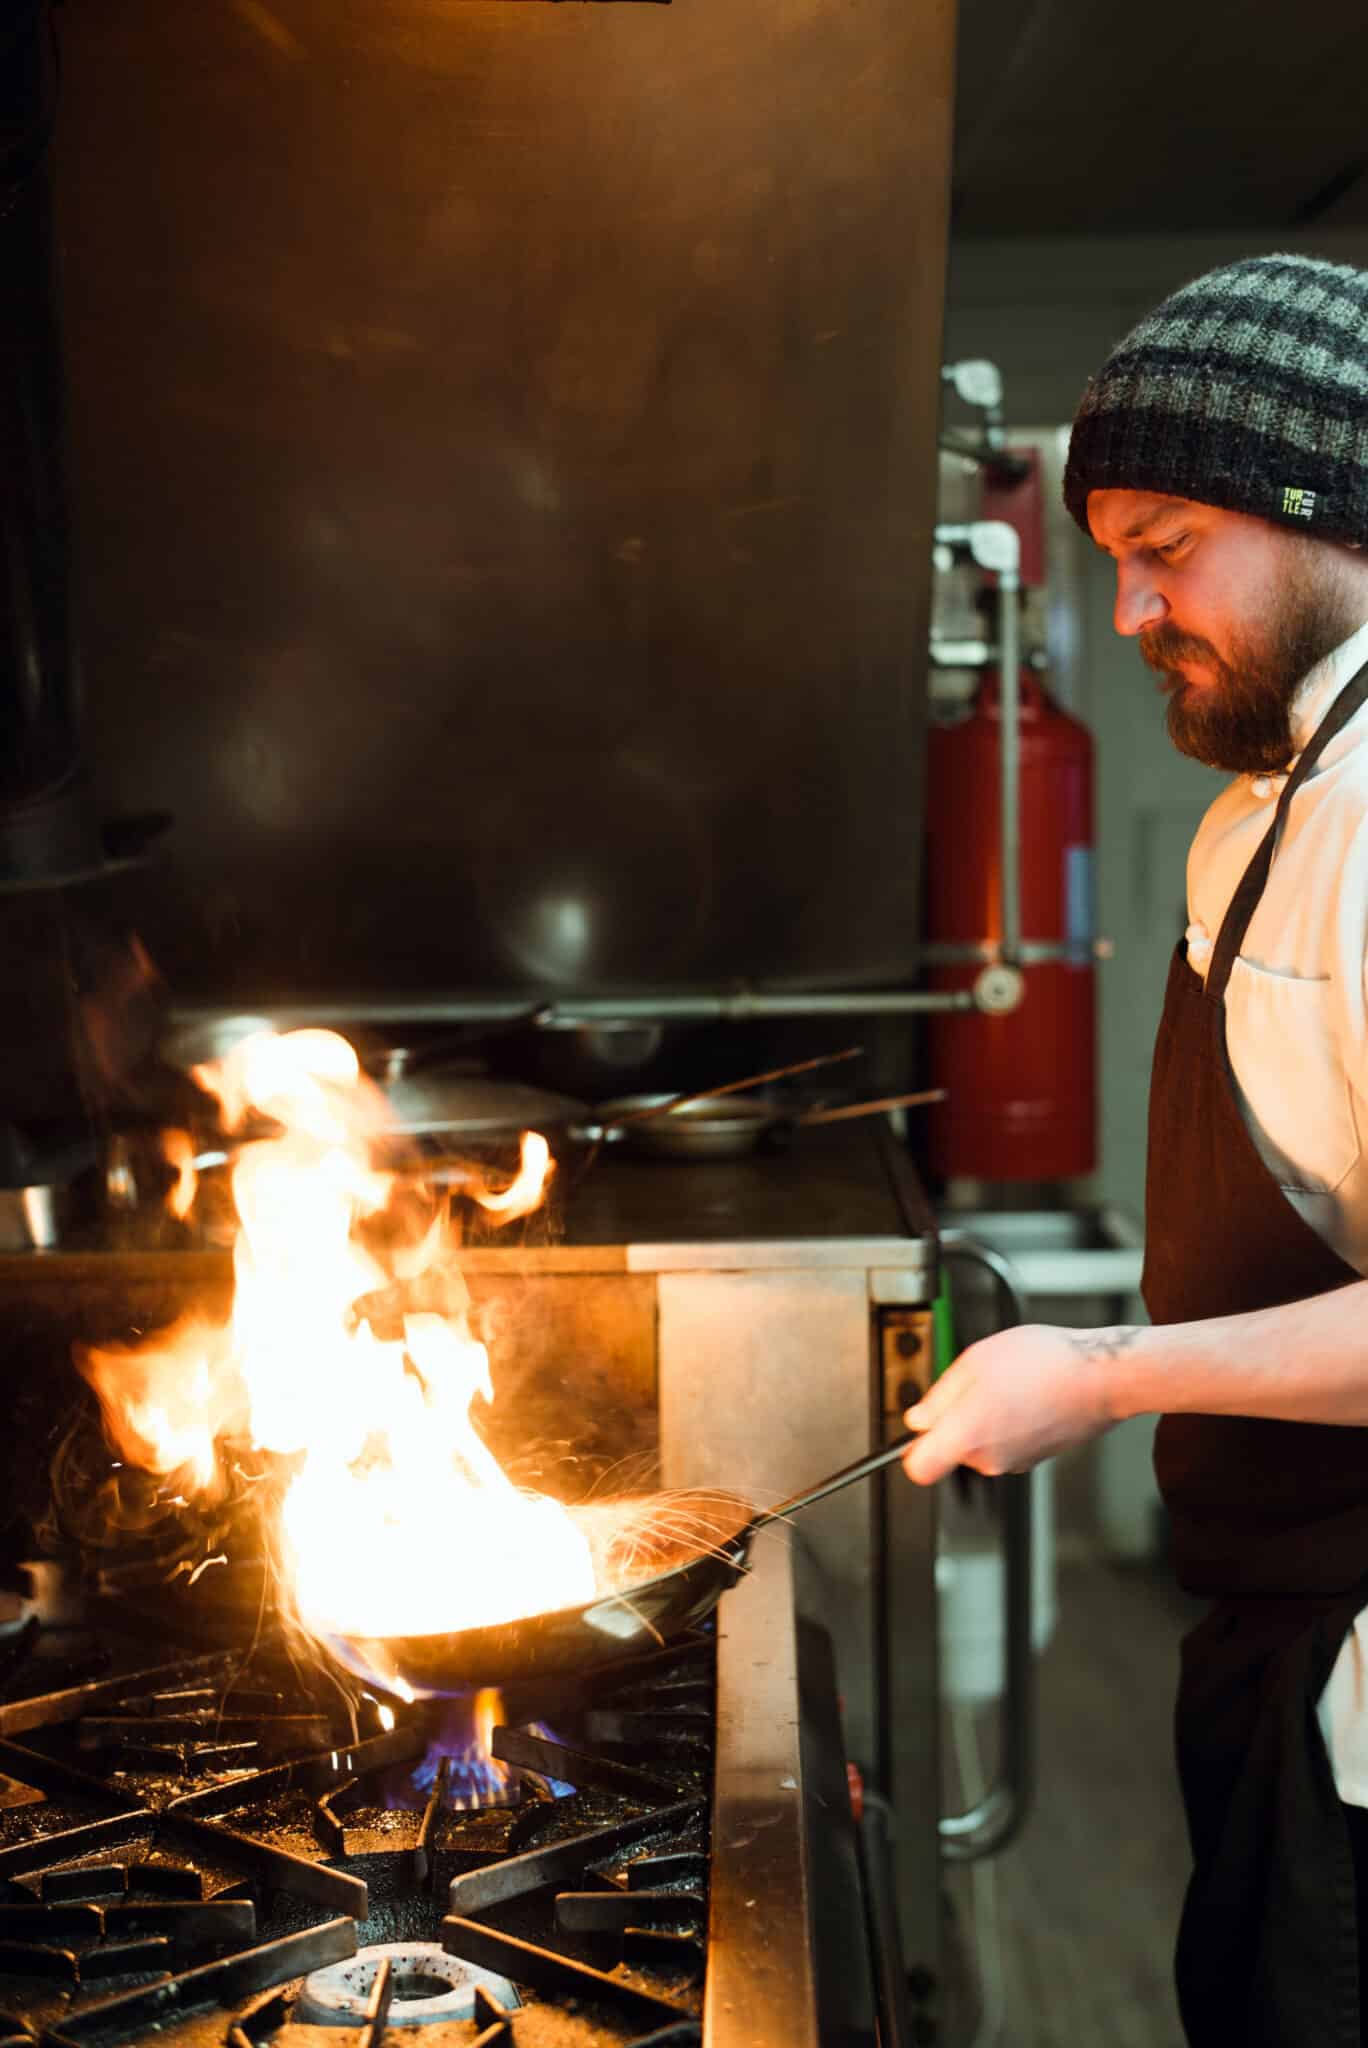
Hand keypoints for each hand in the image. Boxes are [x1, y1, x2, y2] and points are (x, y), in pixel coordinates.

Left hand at [901, 1322, 1135, 1485]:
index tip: (920, 1427)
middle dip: (956, 1418)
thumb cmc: (1045, 1363)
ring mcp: (1015, 1462)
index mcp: (967, 1436)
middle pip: (951, 1450)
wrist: (1103, 1377)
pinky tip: (1028, 1394)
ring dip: (985, 1417)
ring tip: (1009, 1383)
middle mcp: (990, 1460)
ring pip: (980, 1443)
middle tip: (978, 1382)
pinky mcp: (1036, 1458)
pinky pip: (1006, 1442)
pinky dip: (1009, 1422)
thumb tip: (918, 1420)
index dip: (912, 1449)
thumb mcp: (976, 1361)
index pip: (918, 1469)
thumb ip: (939, 1397)